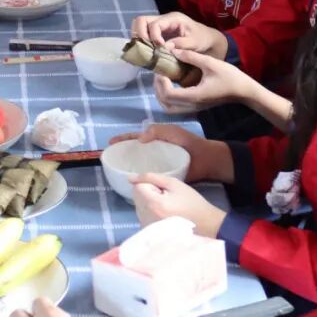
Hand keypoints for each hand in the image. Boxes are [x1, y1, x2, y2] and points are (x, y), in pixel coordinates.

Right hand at [107, 122, 224, 182]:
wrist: (205, 160)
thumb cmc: (189, 143)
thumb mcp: (173, 132)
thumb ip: (157, 131)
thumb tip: (139, 140)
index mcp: (155, 139)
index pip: (135, 138)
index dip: (122, 140)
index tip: (110, 144)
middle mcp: (154, 152)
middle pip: (134, 153)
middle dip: (122, 155)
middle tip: (110, 161)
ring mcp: (158, 165)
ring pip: (140, 166)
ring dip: (129, 169)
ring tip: (117, 173)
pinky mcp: (163, 177)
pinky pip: (149, 178)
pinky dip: (141, 180)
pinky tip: (133, 184)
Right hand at [130, 11, 226, 58]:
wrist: (207, 40)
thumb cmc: (203, 39)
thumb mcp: (195, 42)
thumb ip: (181, 44)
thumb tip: (165, 47)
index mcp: (173, 19)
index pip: (155, 24)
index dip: (153, 37)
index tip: (159, 49)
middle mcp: (163, 20)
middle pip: (141, 21)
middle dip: (139, 35)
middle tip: (144, 49)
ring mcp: (160, 26)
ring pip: (140, 26)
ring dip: (139, 38)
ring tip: (144, 51)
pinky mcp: (158, 34)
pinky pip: (144, 34)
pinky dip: (142, 43)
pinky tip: (147, 53)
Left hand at [132, 175, 224, 238]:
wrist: (206, 226)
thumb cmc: (192, 203)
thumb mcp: (174, 184)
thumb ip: (151, 177)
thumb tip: (131, 178)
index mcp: (153, 204)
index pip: (137, 187)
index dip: (150, 184)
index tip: (164, 190)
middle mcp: (146, 218)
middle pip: (136, 197)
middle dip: (148, 193)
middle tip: (167, 198)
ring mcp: (147, 228)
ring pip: (139, 207)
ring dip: (148, 203)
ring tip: (167, 207)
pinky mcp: (150, 234)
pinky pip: (143, 217)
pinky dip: (150, 213)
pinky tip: (165, 216)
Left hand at [153, 48, 250, 113]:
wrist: (244, 91)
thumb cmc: (230, 76)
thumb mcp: (210, 63)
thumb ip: (191, 57)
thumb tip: (173, 50)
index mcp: (194, 96)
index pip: (168, 94)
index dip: (161, 82)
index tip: (162, 69)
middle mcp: (191, 105)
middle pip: (165, 103)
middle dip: (158, 88)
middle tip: (160, 72)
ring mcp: (194, 108)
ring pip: (169, 108)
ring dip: (162, 95)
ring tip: (164, 78)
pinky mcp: (197, 107)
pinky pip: (176, 107)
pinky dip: (169, 98)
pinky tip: (172, 84)